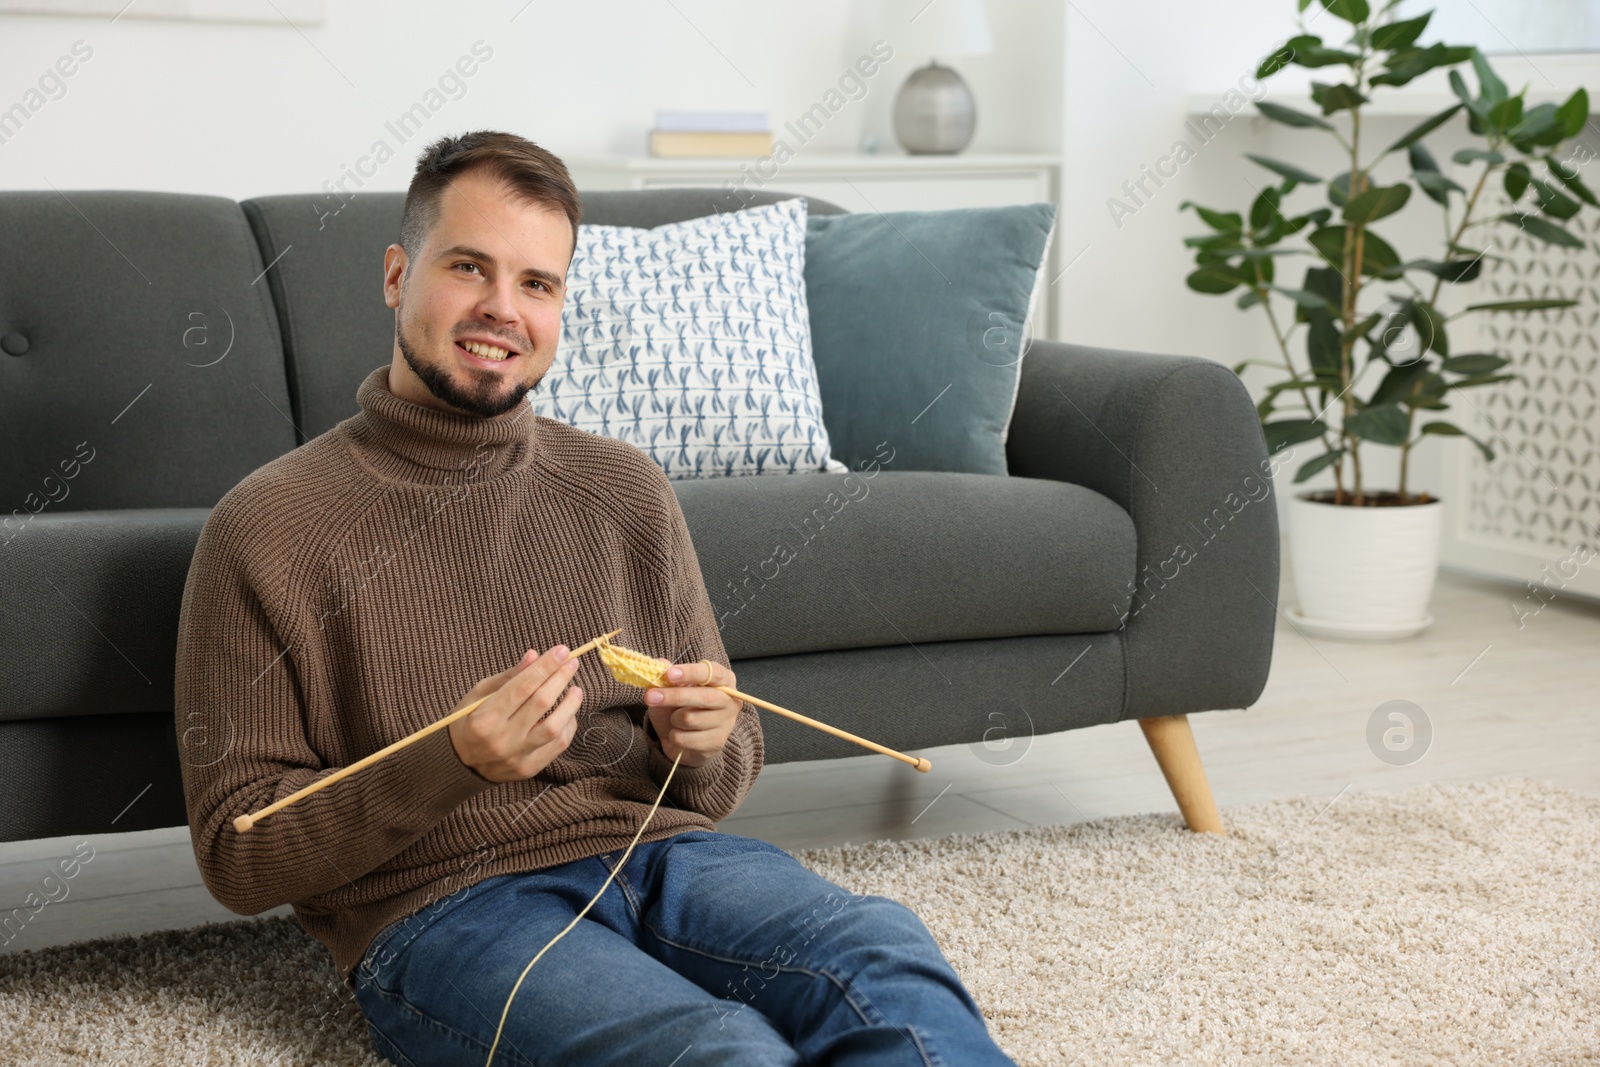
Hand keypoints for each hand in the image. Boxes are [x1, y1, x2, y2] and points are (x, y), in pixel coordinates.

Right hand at [447, 645, 582, 782]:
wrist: (460, 764)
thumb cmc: (468, 721)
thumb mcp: (479, 695)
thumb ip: (509, 677)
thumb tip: (535, 656)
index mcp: (484, 719)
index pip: (522, 687)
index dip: (545, 667)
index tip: (561, 650)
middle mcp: (501, 740)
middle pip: (541, 704)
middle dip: (560, 678)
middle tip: (572, 663)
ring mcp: (516, 757)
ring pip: (554, 728)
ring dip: (570, 705)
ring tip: (575, 690)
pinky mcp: (529, 768)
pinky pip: (557, 746)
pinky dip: (567, 726)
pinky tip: (568, 713)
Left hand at [644, 659, 739, 768]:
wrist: (683, 740)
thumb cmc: (680, 707)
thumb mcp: (670, 688)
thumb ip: (667, 676)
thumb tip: (661, 663)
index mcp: (724, 680)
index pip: (712, 672)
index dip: (691, 672)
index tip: (669, 674)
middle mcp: (730, 700)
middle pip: (705, 697)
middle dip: (675, 696)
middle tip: (650, 696)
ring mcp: (726, 723)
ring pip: (691, 719)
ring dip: (673, 719)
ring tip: (674, 719)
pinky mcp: (717, 742)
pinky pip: (686, 738)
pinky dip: (674, 736)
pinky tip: (679, 734)